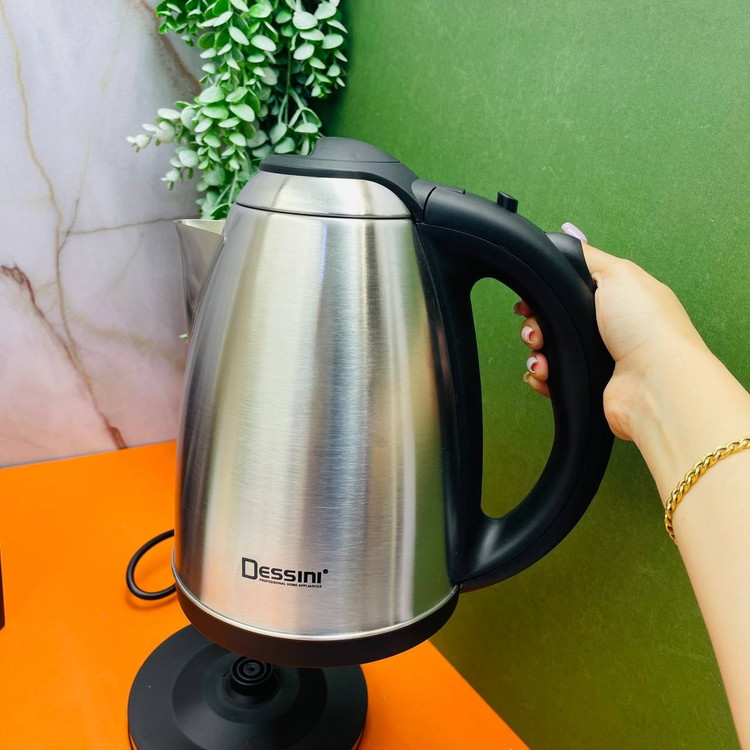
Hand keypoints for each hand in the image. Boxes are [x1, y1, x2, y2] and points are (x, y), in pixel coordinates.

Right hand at [517, 224, 707, 441]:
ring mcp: (596, 358)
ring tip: (540, 355)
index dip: (548, 293)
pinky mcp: (587, 384)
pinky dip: (541, 376)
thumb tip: (567, 240)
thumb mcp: (617, 273)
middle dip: (535, 324)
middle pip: (554, 320)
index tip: (530, 299)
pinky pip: (551, 377)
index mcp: (617, 298)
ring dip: (536, 352)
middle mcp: (607, 329)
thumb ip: (587, 257)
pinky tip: (543, 373)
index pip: (570, 290)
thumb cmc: (646, 326)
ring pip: (548, 350)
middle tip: (536, 329)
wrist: (654, 382)